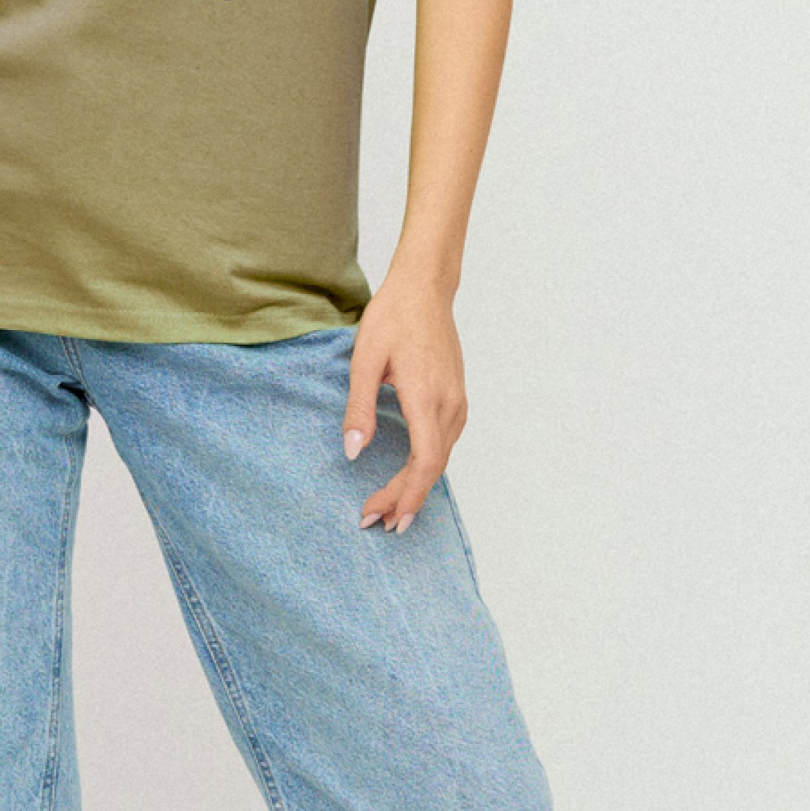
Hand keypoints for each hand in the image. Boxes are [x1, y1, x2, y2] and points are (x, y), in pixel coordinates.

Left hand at [342, 266, 468, 532]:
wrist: (425, 289)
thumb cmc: (393, 318)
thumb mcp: (364, 360)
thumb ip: (359, 409)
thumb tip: (352, 453)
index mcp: (426, 398)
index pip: (424, 463)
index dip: (406, 496)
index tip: (385, 518)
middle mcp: (449, 405)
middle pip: (432, 469)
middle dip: (404, 500)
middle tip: (375, 521)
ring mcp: (457, 403)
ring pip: (440, 459)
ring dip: (415, 487)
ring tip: (387, 507)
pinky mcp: (455, 399)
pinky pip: (443, 444)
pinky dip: (425, 468)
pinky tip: (407, 477)